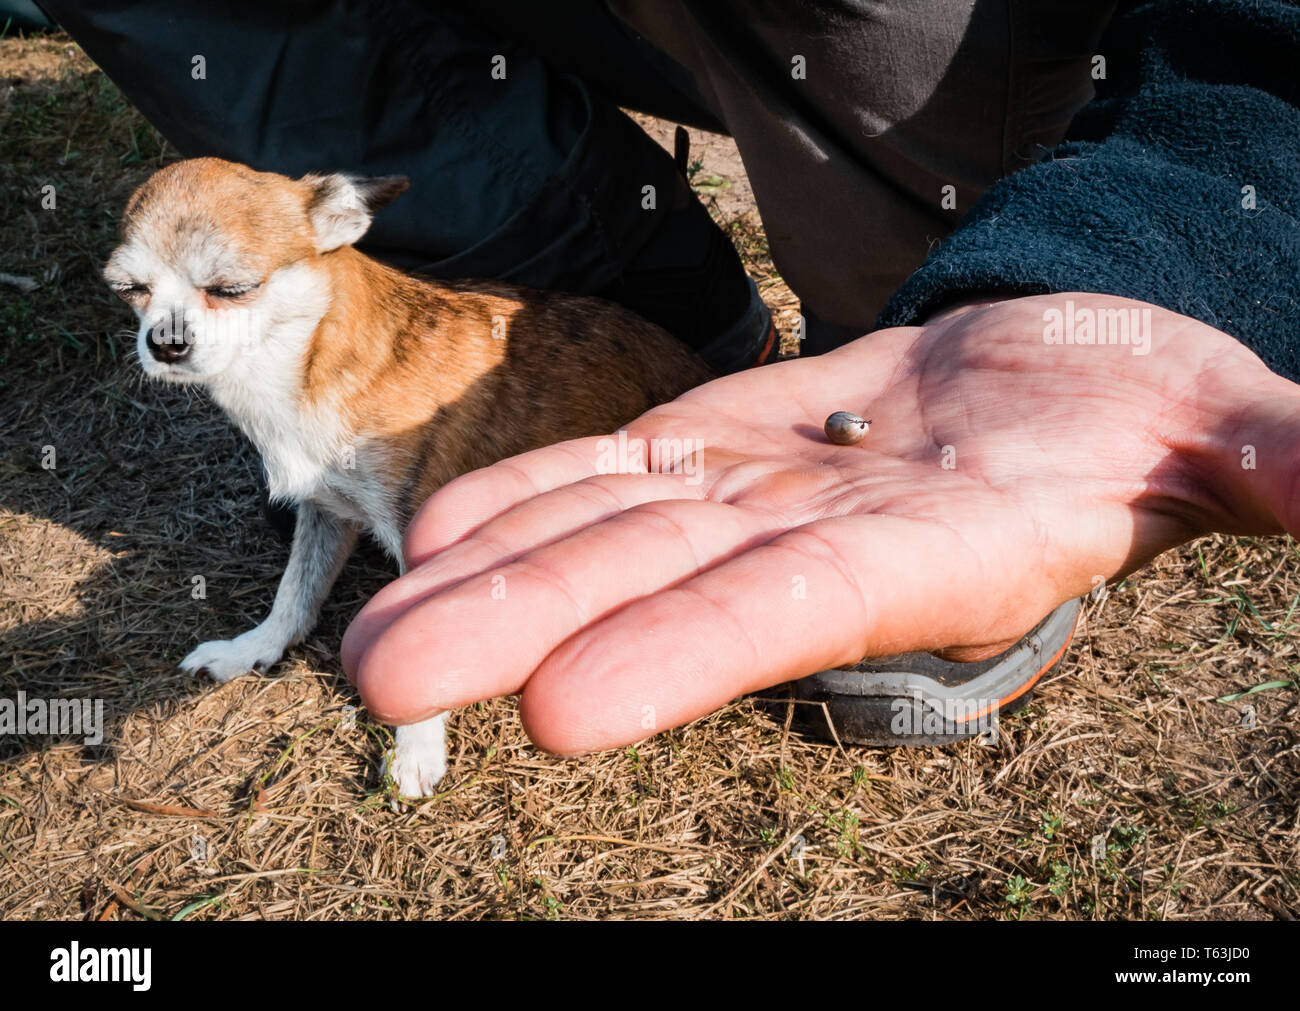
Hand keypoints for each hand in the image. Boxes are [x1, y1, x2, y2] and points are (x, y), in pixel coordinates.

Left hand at [341, 293, 1299, 752]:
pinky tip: (442, 523)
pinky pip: (617, 465)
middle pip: (651, 582)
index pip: (794, 609)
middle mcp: (825, 539)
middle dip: (519, 626)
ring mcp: (761, 492)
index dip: (685, 652)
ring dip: (489, 572)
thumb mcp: (1224, 427)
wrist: (1066, 372)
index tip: (557, 709)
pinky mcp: (731, 441)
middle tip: (383, 679)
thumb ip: (1265, 456)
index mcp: (941, 556)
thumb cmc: (1153, 407)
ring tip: (376, 627)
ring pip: (606, 528)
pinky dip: (531, 489)